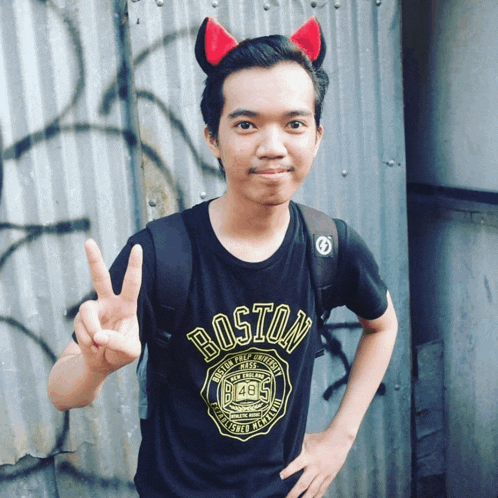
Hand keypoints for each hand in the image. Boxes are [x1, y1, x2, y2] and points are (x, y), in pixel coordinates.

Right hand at [74, 239, 142, 374]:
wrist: (101, 363)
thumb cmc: (121, 352)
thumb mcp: (130, 351)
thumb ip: (120, 343)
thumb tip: (100, 335)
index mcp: (126, 305)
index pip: (132, 283)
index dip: (134, 265)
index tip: (138, 247)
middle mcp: (108, 303)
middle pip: (100, 278)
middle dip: (94, 260)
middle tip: (89, 241)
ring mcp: (92, 311)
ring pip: (87, 312)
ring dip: (92, 330)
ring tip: (99, 344)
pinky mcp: (79, 321)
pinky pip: (81, 329)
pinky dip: (88, 343)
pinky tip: (94, 348)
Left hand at [281, 428, 353, 497]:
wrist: (338, 440)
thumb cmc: (319, 438)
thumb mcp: (306, 439)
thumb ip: (297, 445)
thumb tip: (284, 446)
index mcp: (308, 456)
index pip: (296, 465)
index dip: (288, 471)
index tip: (280, 477)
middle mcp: (315, 466)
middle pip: (303, 483)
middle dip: (294, 493)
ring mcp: (323, 473)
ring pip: (313, 490)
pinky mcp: (330, 476)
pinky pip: (323, 489)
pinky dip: (317, 497)